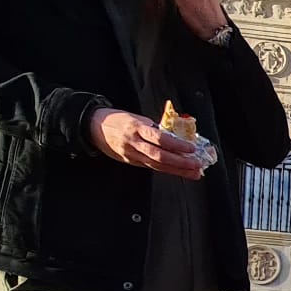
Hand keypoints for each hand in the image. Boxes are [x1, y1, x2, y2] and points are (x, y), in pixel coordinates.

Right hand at [88, 109, 204, 179]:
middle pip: (160, 156)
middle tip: (197, 165)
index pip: (159, 138)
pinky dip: (166, 170)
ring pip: (157, 165)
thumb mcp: (136, 118)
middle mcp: (134, 143)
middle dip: (181, 163)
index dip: (177, 145)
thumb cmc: (118, 119)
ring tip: (194, 173)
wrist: (93, 126)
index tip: (192, 148)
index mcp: (137, 127)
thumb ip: (153, 128)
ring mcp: (131, 154)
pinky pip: (150, 167)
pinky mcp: (130, 162)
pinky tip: (178, 172)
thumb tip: (174, 136)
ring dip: (177, 170)